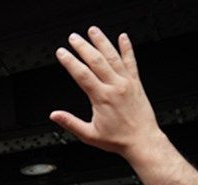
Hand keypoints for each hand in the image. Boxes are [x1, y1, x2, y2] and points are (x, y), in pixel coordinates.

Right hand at [50, 28, 160, 158]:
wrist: (142, 141)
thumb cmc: (118, 140)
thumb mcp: (89, 135)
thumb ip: (70, 123)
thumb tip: (54, 115)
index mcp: (101, 98)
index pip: (82, 74)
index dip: (70, 62)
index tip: (62, 53)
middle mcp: (115, 87)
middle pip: (96, 60)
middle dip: (83, 47)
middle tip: (73, 38)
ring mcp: (127, 83)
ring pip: (112, 57)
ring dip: (102, 42)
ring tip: (93, 31)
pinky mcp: (136, 83)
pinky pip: (131, 62)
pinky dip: (127, 48)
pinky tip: (123, 38)